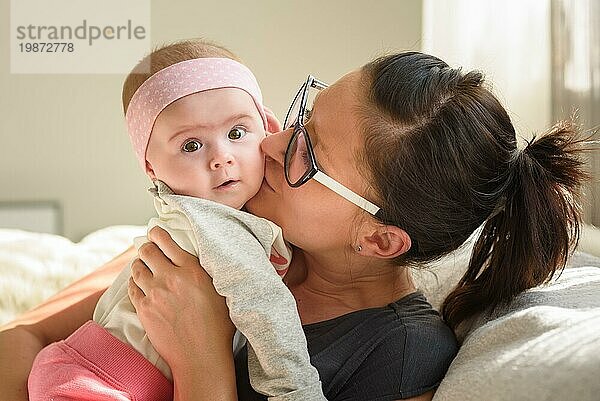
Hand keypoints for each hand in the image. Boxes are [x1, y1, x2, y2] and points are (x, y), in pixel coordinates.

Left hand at [128, 227, 234, 373]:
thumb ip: (207, 272)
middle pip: (147, 251)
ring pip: (137, 268)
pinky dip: (135, 283)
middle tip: (149, 249)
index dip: (158, 233)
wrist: (201, 356)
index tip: (155, 232)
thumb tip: (198, 260)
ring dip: (140, 264)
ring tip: (145, 267)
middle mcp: (171, 277)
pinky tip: (141, 285)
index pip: (167, 241)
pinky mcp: (144, 309)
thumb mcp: (221, 291)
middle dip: (147, 247)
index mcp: (192, 270)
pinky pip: (132, 288)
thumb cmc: (218, 326)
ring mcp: (154, 293)